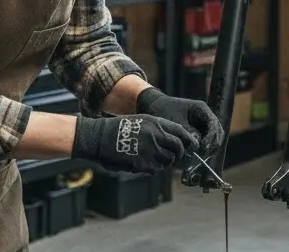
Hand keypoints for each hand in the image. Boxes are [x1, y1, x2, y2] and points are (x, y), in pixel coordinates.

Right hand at [72, 114, 197, 173]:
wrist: (99, 137)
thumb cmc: (119, 128)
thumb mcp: (141, 120)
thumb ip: (159, 129)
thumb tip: (174, 140)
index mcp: (156, 123)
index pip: (181, 132)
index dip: (187, 140)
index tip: (190, 145)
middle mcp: (156, 136)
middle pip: (178, 148)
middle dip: (179, 153)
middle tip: (176, 156)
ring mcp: (150, 151)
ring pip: (169, 160)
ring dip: (166, 161)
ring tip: (157, 159)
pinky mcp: (142, 164)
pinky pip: (156, 169)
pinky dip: (155, 168)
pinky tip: (147, 164)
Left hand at [137, 88, 223, 156]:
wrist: (153, 108)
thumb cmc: (163, 110)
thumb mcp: (175, 121)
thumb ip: (188, 132)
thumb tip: (198, 145)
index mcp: (201, 109)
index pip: (213, 124)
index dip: (211, 137)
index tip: (204, 147)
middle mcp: (204, 117)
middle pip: (217, 133)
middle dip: (211, 144)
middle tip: (202, 154)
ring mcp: (202, 126)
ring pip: (212, 140)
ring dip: (207, 149)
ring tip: (198, 157)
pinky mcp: (197, 134)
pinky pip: (203, 143)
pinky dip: (200, 150)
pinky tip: (194, 156)